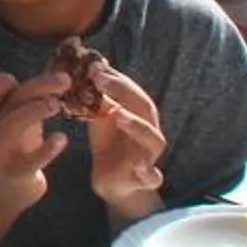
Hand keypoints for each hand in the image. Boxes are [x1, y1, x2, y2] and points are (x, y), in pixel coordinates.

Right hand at [0, 70, 68, 211]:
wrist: (8, 191)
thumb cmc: (15, 146)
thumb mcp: (12, 120)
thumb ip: (26, 98)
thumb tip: (61, 71)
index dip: (0, 83)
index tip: (20, 79)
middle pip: (10, 102)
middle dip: (38, 86)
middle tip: (65, 80)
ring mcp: (0, 153)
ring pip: (13, 126)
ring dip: (35, 111)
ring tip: (57, 105)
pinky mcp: (16, 173)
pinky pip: (31, 160)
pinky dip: (47, 149)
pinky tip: (62, 139)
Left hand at [79, 62, 170, 210]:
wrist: (114, 182)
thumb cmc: (110, 144)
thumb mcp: (101, 118)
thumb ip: (98, 97)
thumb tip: (92, 64)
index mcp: (140, 115)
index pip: (132, 90)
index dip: (116, 77)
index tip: (94, 64)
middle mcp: (149, 131)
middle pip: (145, 107)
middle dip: (123, 91)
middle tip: (99, 78)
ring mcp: (150, 155)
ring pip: (153, 139)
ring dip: (137, 125)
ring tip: (119, 115)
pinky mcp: (146, 179)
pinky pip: (153, 176)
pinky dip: (149, 172)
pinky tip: (139, 165)